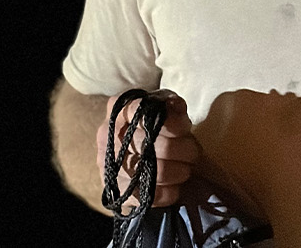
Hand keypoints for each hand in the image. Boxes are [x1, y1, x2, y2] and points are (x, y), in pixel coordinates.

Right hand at [94, 89, 199, 208]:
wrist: (132, 146)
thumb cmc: (154, 122)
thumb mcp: (164, 105)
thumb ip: (172, 105)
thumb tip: (175, 109)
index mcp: (119, 108)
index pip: (144, 113)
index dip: (171, 123)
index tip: (186, 128)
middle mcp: (107, 135)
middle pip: (153, 145)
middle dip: (183, 150)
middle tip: (193, 152)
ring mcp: (109, 164)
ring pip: (154, 172)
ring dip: (180, 171)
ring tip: (186, 168)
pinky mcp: (116, 190)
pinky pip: (148, 196)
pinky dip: (169, 193)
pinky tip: (176, 187)